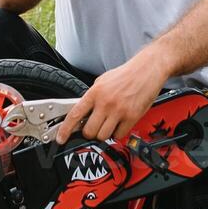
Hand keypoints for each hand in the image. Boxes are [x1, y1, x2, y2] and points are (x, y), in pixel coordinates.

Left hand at [55, 54, 169, 144]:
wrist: (147, 69)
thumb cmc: (125, 75)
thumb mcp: (102, 81)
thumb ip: (92, 97)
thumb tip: (82, 113)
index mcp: (95, 92)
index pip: (75, 115)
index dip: (65, 130)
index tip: (60, 138)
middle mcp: (105, 102)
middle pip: (89, 131)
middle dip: (90, 133)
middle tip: (94, 127)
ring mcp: (119, 111)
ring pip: (103, 136)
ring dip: (104, 134)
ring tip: (108, 124)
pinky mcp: (132, 117)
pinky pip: (119, 135)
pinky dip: (118, 133)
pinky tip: (120, 124)